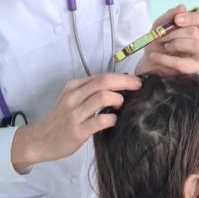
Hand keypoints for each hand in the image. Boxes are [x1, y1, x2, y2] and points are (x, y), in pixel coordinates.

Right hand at [11, 73, 140, 170]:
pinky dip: (112, 119)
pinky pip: (101, 120)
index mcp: (75, 86)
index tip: (136, 81)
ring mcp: (75, 113)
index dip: (123, 77)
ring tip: (121, 107)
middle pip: (105, 82)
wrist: (40, 140)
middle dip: (126, 83)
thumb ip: (91, 92)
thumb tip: (120, 88)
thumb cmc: (62, 119)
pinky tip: (114, 121)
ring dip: (119, 100)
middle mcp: (74, 96)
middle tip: (139, 87)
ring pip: (103, 97)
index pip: (103, 76)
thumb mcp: (73, 99)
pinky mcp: (77, 130)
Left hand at [135, 5, 198, 74]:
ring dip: (175, 44)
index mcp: (195, 28)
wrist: (148, 62)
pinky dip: (166, 59)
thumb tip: (182, 8)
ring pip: (196, 45)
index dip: (193, 18)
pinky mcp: (193, 70)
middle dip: (176, 33)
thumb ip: (169, 16)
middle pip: (196, 33)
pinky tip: (155, 56)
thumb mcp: (158, 26)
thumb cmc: (157, 43)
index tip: (177, 20)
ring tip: (163, 46)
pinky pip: (183, 63)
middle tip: (161, 36)